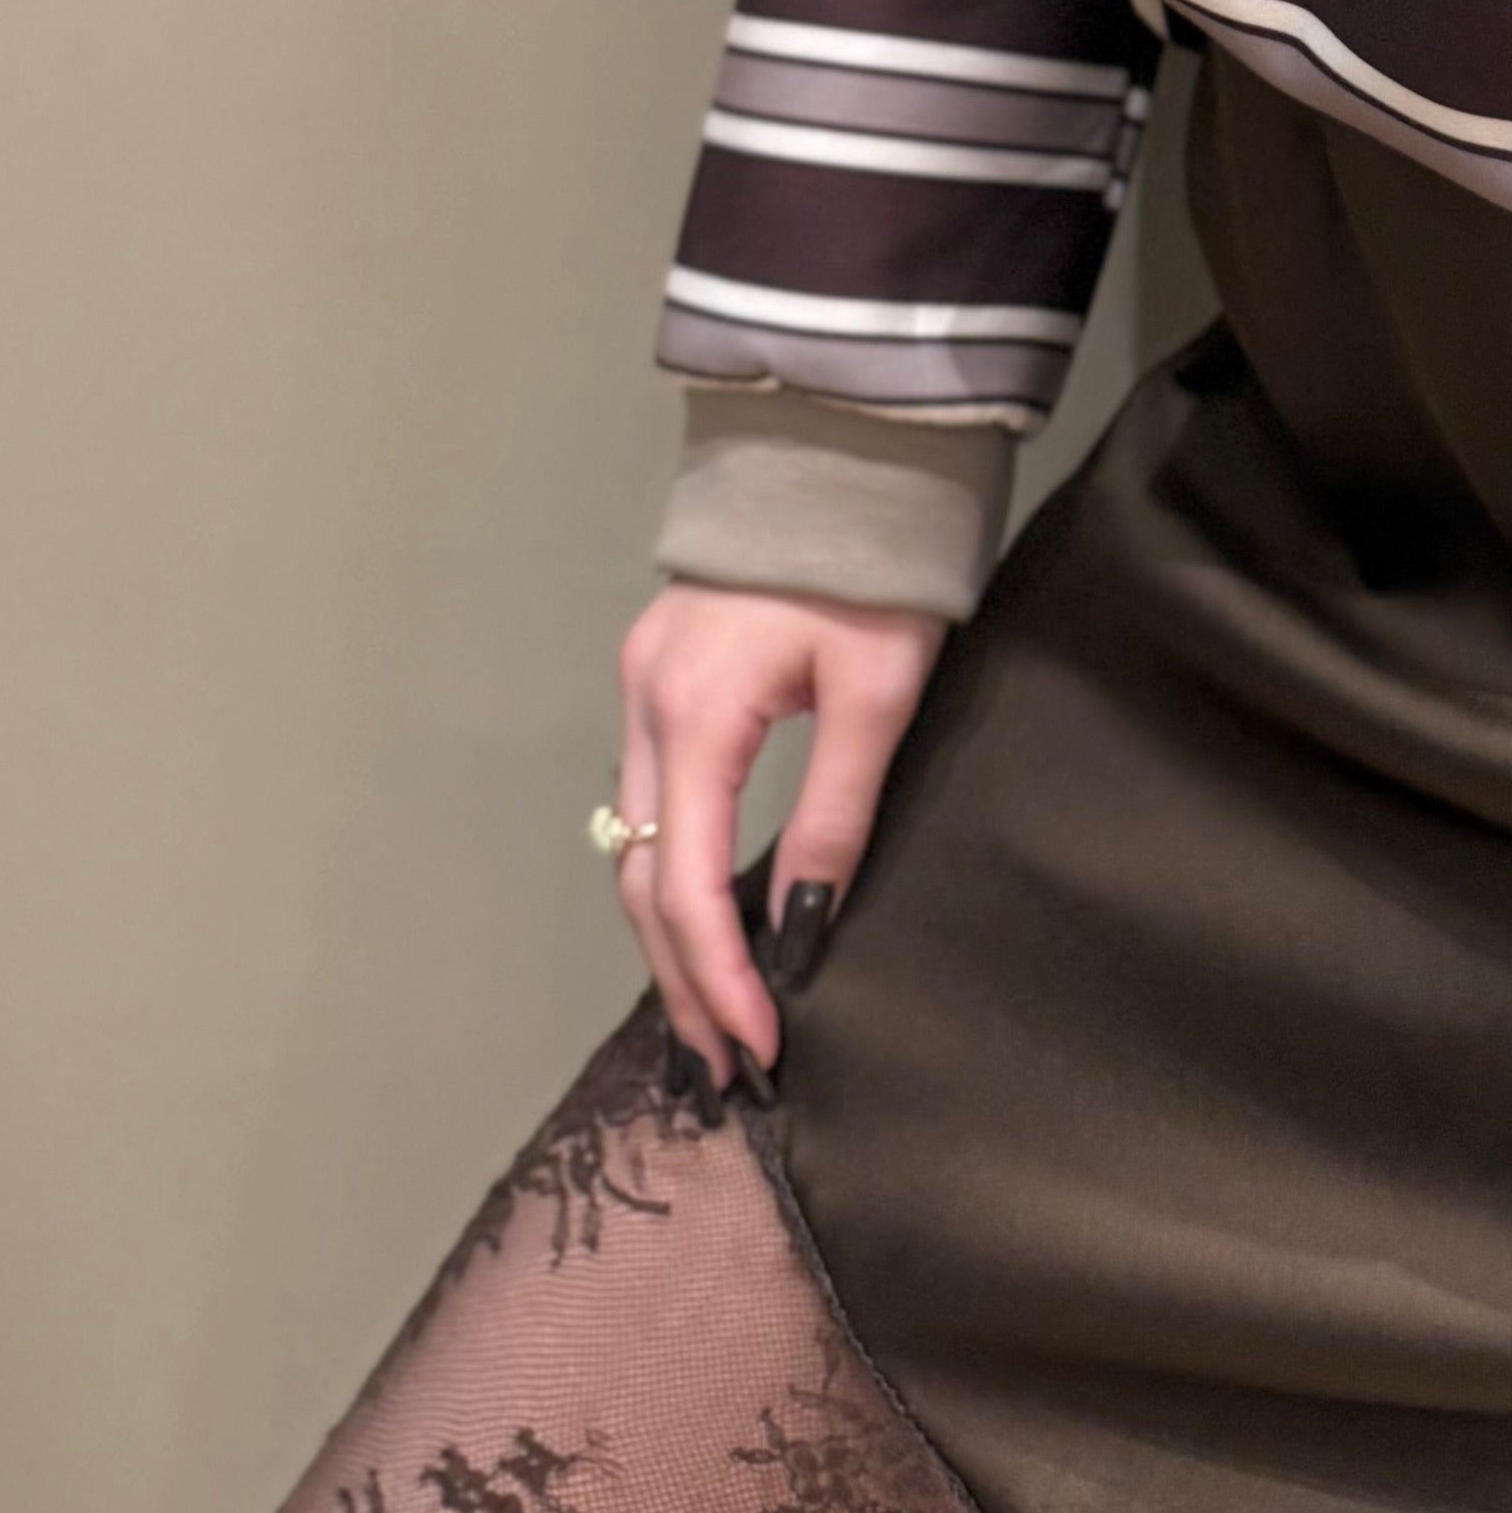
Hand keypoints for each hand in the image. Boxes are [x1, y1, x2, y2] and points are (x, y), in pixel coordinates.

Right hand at [609, 581, 946, 1087]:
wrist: (850, 444)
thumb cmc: (878, 563)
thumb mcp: (877, 692)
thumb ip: (833, 815)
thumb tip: (799, 935)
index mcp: (697, 708)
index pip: (684, 884)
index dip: (719, 977)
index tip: (762, 1048)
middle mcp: (646, 701)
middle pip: (640, 878)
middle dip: (680, 980)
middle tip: (727, 1068)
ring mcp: (641, 683)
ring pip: (633, 844)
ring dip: (670, 936)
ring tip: (714, 1020)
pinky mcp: (659, 672)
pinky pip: (648, 800)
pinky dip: (670, 873)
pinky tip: (704, 920)